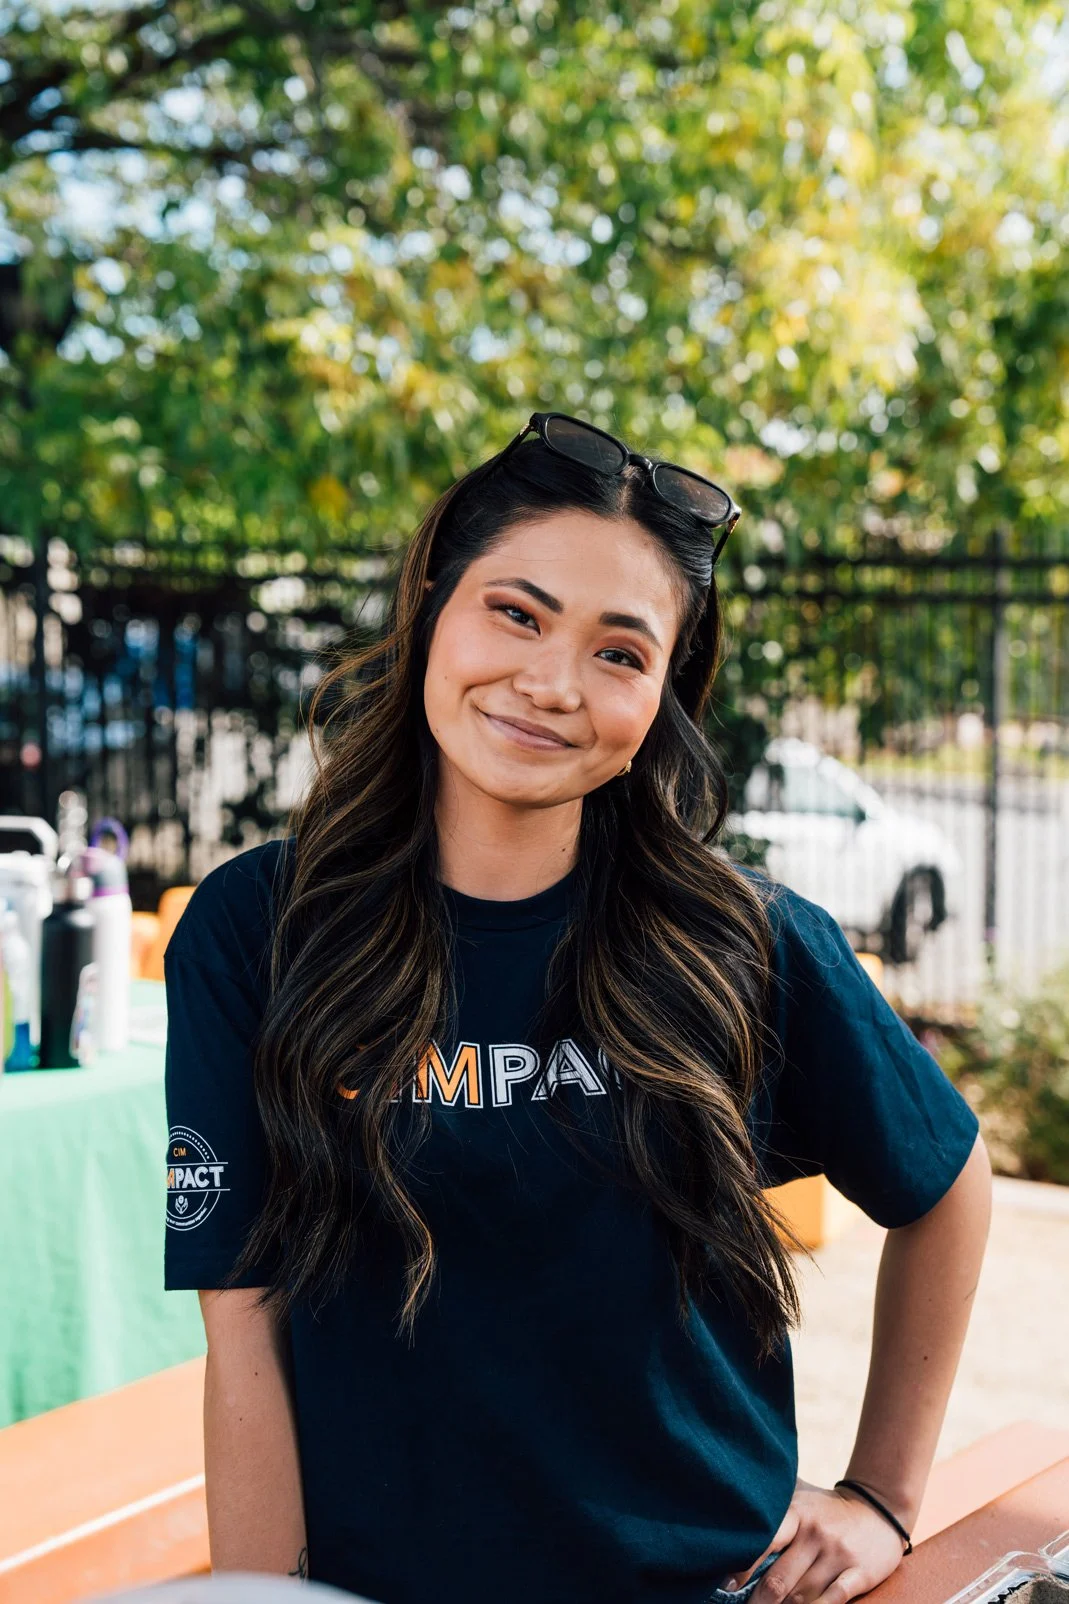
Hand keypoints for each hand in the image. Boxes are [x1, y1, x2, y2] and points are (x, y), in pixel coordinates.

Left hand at [732, 1480, 909, 1603]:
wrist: (879, 1508)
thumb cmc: (827, 1508)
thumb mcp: (801, 1495)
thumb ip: (774, 1501)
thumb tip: (732, 1498)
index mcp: (797, 1514)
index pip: (764, 1542)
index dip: (743, 1568)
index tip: (727, 1586)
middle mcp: (815, 1534)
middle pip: (779, 1579)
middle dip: (759, 1602)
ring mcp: (838, 1555)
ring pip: (802, 1595)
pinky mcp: (860, 1573)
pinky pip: (834, 1600)